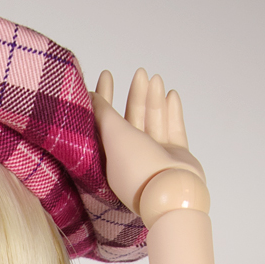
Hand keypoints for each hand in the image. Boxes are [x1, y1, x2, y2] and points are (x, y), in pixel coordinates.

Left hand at [91, 70, 204, 215]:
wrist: (172, 191)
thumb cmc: (138, 167)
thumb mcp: (114, 136)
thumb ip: (103, 115)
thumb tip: (89, 96)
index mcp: (111, 157)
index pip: (104, 121)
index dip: (104, 96)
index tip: (106, 74)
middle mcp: (132, 158)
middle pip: (132, 120)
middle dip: (135, 96)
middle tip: (139, 73)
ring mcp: (155, 158)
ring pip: (153, 122)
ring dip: (153, 100)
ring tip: (156, 78)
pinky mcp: (176, 157)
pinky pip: (172, 130)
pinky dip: (171, 112)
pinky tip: (170, 95)